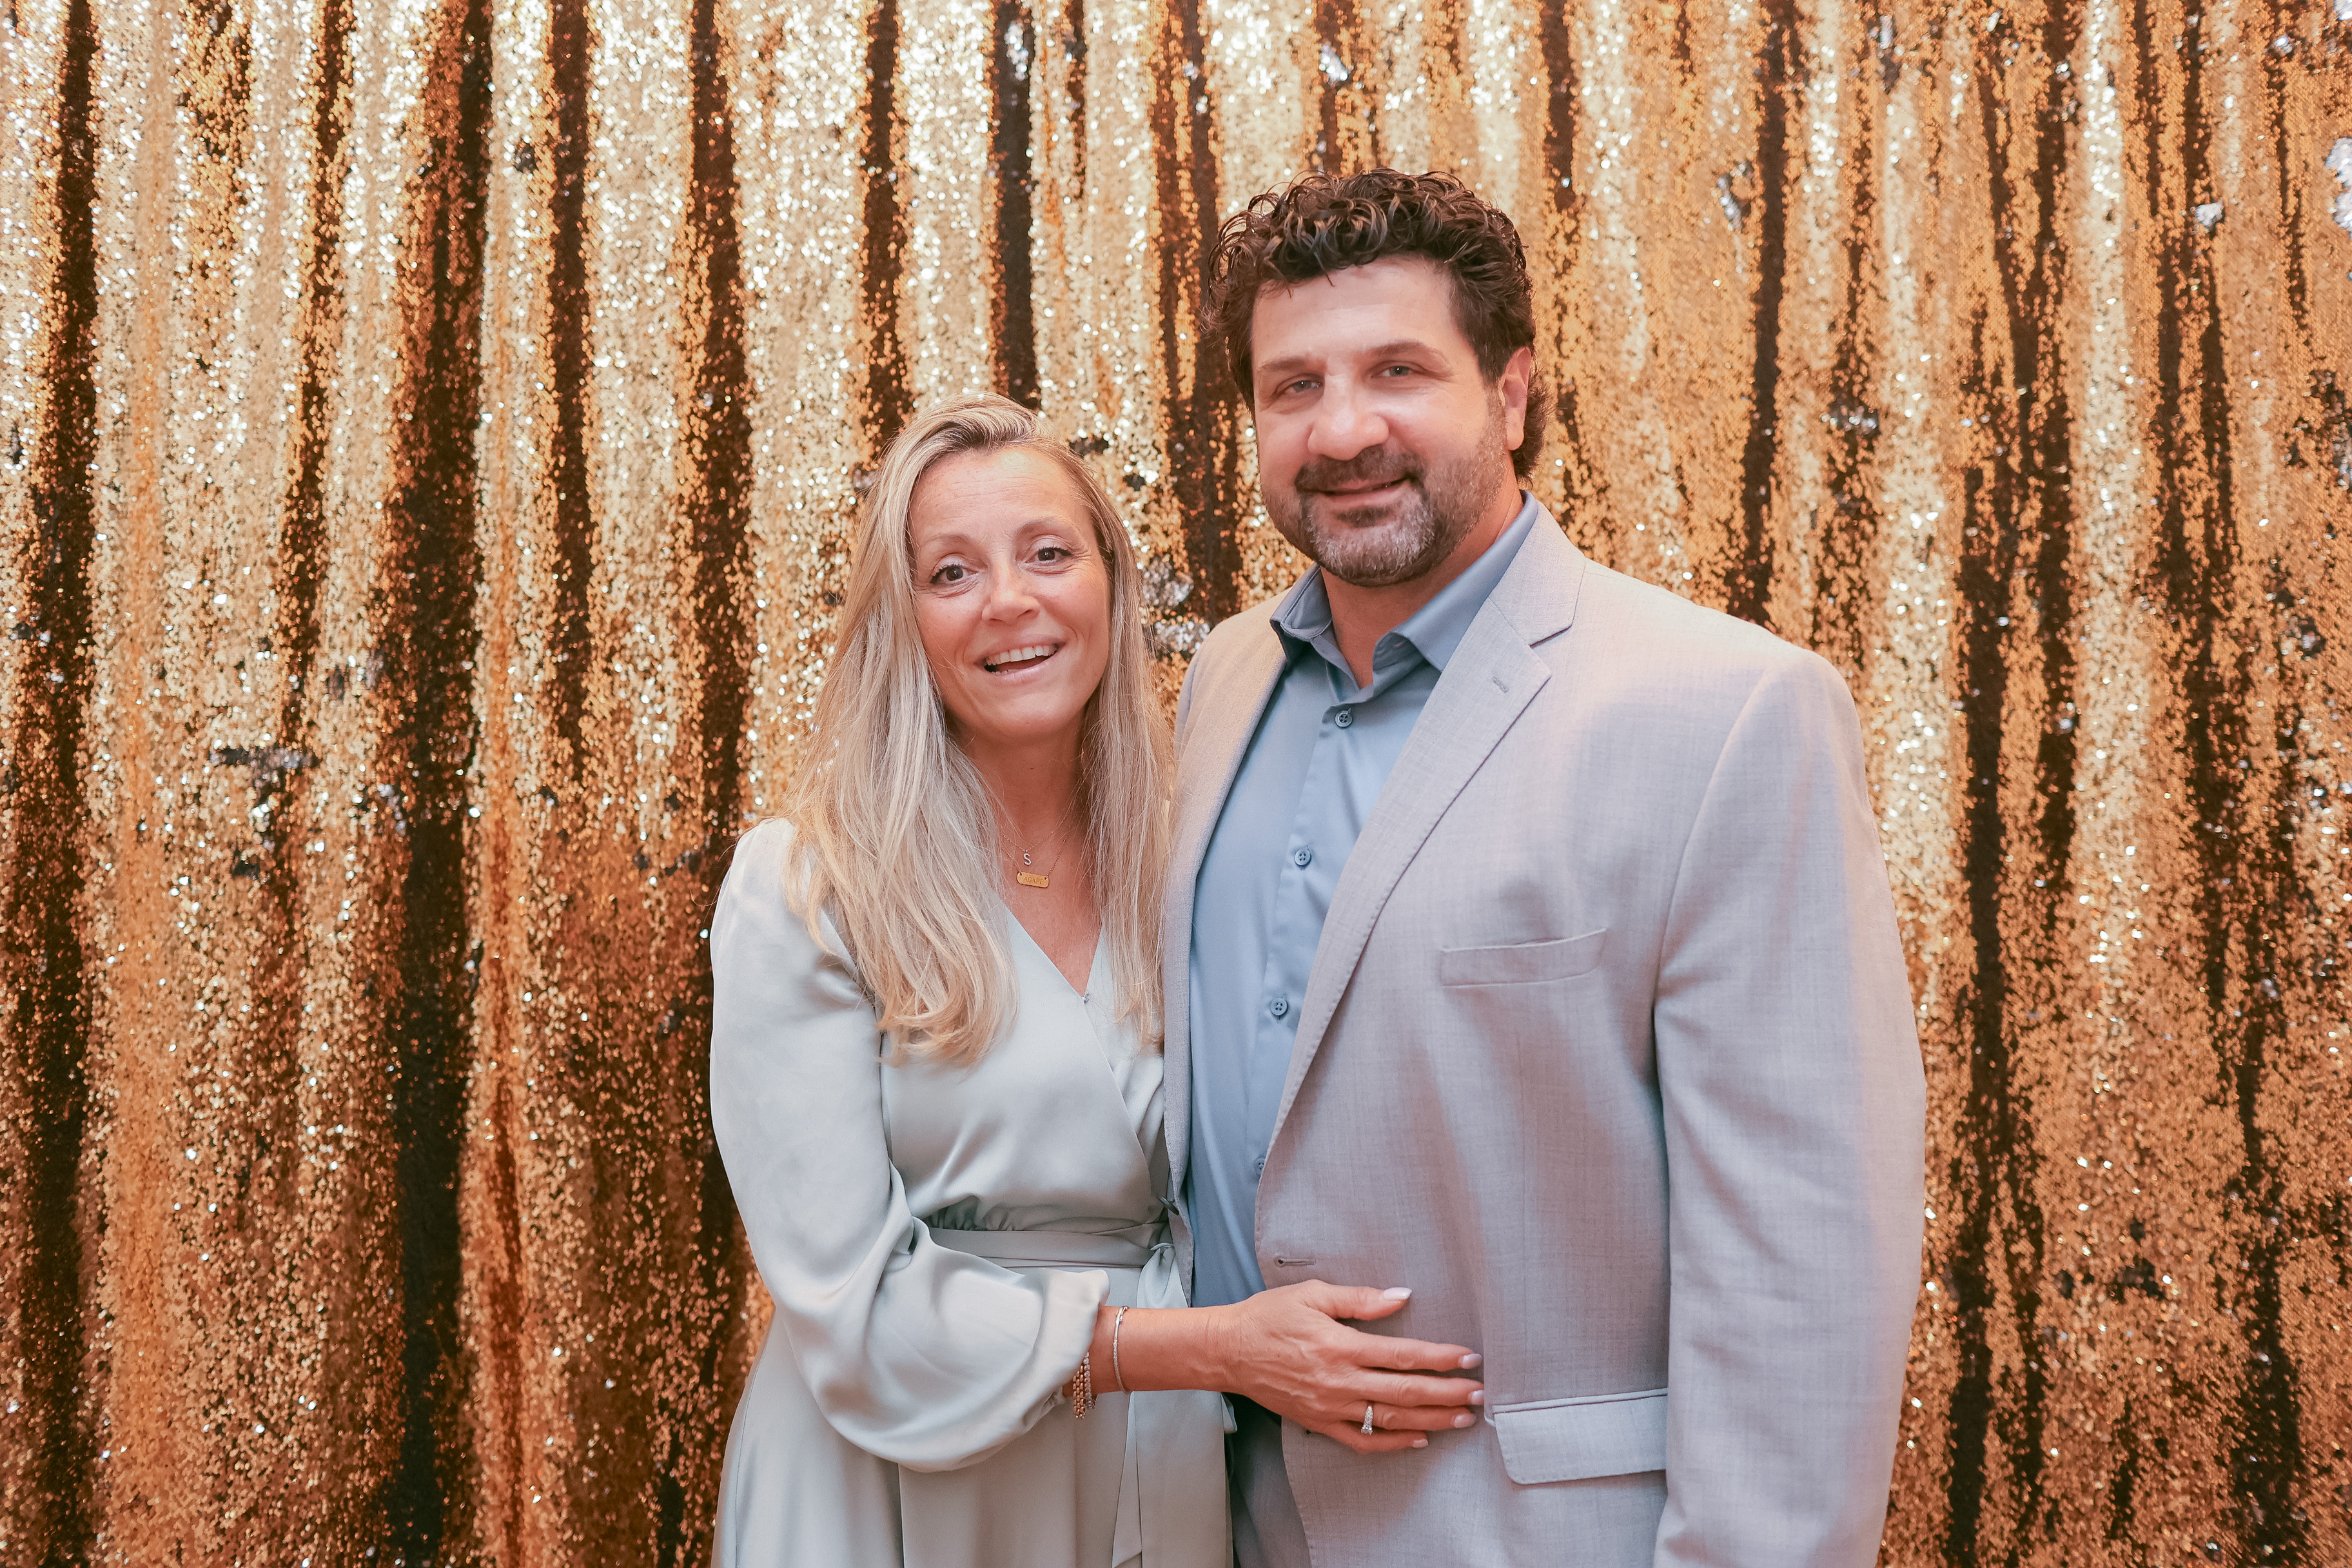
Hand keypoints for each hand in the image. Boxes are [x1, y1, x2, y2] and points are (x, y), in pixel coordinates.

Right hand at [1214, 1282, 1483, 1454]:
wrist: (1229, 1351)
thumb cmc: (1269, 1317)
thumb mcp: (1313, 1294)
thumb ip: (1361, 1299)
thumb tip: (1401, 1297)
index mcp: (1340, 1345)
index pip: (1403, 1355)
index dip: (1440, 1357)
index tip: (1468, 1358)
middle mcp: (1339, 1381)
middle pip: (1405, 1391)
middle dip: (1447, 1393)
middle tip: (1479, 1394)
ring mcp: (1330, 1407)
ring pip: (1391, 1419)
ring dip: (1431, 1420)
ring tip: (1462, 1418)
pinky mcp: (1320, 1423)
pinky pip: (1363, 1441)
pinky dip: (1394, 1443)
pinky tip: (1418, 1438)